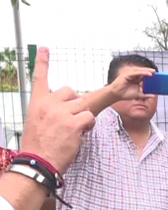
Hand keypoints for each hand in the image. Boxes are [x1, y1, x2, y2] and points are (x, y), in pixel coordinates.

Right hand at [20, 47, 95, 173]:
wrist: (39, 161)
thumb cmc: (39, 144)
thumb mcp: (37, 121)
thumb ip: (49, 110)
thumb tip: (65, 108)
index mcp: (37, 102)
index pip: (39, 78)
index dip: (42, 62)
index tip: (44, 48)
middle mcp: (48, 104)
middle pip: (71, 92)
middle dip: (75, 104)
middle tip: (71, 120)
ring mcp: (61, 113)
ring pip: (83, 105)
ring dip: (83, 116)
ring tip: (75, 129)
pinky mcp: (73, 123)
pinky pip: (90, 117)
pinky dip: (89, 125)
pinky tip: (80, 134)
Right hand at [109, 67, 155, 101]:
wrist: (117, 94)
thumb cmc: (126, 94)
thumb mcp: (139, 94)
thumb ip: (146, 94)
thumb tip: (154, 95)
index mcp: (136, 79)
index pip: (144, 76)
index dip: (151, 76)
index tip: (158, 77)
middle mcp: (133, 75)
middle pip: (143, 72)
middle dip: (150, 72)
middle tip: (157, 73)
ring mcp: (130, 74)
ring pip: (140, 71)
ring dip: (147, 71)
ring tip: (154, 72)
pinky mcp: (127, 74)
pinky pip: (136, 72)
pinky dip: (142, 72)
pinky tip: (148, 74)